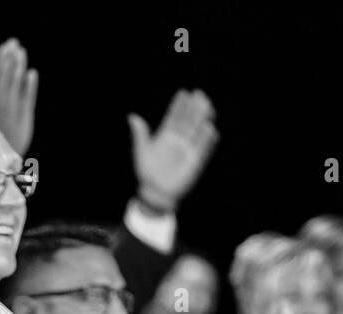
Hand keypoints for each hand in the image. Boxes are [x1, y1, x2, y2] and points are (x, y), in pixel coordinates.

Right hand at [0, 38, 37, 155]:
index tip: (4, 47)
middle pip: (3, 77)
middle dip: (8, 59)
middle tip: (13, 42)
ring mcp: (11, 110)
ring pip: (14, 84)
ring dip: (17, 67)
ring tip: (22, 52)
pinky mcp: (24, 117)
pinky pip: (26, 99)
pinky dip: (29, 86)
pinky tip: (32, 73)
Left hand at [128, 89, 217, 212]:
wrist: (155, 192)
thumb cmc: (146, 172)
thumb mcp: (141, 151)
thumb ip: (140, 134)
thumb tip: (132, 116)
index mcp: (165, 136)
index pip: (174, 117)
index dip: (179, 105)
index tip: (184, 93)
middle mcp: (178, 140)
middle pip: (188, 120)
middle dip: (194, 107)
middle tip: (199, 94)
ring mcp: (187, 150)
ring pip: (196, 131)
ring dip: (202, 119)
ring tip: (207, 106)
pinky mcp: (194, 162)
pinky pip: (202, 149)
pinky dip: (206, 140)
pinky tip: (210, 129)